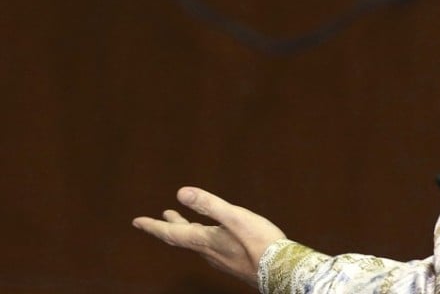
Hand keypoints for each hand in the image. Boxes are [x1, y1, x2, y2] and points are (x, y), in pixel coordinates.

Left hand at [132, 186, 285, 286]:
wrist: (279, 269)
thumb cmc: (259, 242)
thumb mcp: (234, 217)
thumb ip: (208, 204)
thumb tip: (180, 192)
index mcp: (204, 240)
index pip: (171, 233)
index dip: (153, 226)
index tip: (137, 222)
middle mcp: (208, 252)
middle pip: (180, 239)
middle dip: (166, 228)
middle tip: (153, 221)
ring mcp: (219, 258)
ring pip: (194, 243)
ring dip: (183, 230)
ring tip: (180, 221)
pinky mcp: (232, 261)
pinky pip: (208, 247)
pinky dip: (200, 236)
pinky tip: (211, 235)